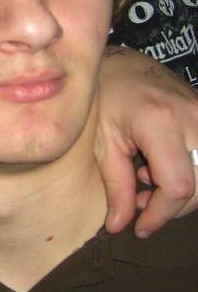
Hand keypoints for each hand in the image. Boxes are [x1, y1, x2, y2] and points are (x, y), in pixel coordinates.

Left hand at [95, 46, 197, 236]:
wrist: (123, 63)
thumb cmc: (104, 98)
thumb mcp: (102, 142)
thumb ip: (116, 187)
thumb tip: (118, 226)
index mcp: (159, 122)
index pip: (178, 186)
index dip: (161, 215)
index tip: (141, 228)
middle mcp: (191, 117)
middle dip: (171, 207)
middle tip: (139, 202)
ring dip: (182, 193)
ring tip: (146, 181)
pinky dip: (189, 174)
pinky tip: (161, 167)